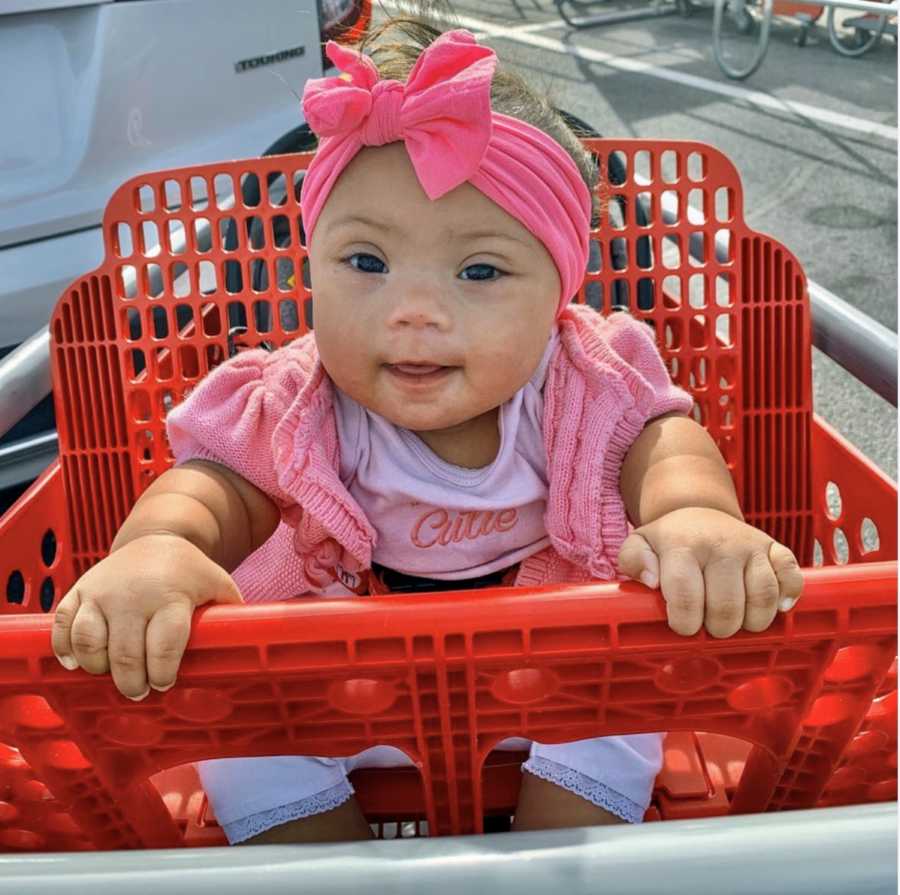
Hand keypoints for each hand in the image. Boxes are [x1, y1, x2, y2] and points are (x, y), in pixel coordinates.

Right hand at [51, 534, 241, 699]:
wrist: (156, 537)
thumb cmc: (190, 572)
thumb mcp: (218, 585)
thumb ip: (232, 615)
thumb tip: (252, 650)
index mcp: (171, 595)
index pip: (164, 643)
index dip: (163, 670)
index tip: (165, 682)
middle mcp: (133, 595)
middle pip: (125, 652)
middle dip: (132, 681)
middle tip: (139, 691)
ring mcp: (102, 592)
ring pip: (88, 641)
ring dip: (98, 667)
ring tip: (110, 674)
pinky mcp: (79, 591)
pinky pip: (62, 625)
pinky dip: (64, 648)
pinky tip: (75, 662)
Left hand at [617, 507, 802, 637]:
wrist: (699, 510)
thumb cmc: (669, 539)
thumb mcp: (638, 544)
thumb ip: (632, 561)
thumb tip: (652, 580)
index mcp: (682, 546)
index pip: (687, 596)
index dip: (685, 623)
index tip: (683, 626)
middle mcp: (719, 544)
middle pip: (726, 605)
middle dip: (717, 628)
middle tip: (709, 626)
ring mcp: (750, 546)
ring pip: (762, 597)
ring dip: (751, 622)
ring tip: (737, 621)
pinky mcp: (775, 548)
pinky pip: (792, 577)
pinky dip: (788, 597)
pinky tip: (775, 607)